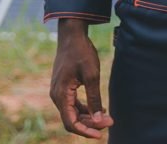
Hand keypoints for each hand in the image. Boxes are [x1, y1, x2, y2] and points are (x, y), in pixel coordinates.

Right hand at [49, 18, 113, 138]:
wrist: (72, 34)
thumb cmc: (82, 52)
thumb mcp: (92, 75)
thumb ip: (94, 99)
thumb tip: (99, 120)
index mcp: (61, 94)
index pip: (71, 122)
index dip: (85, 131)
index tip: (100, 134)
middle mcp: (56, 95)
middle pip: (72, 119)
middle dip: (90, 123)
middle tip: (110, 122)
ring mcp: (58, 91)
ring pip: (73, 112)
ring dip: (88, 117)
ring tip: (107, 117)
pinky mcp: (63, 86)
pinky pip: (72, 103)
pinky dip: (84, 108)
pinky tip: (98, 108)